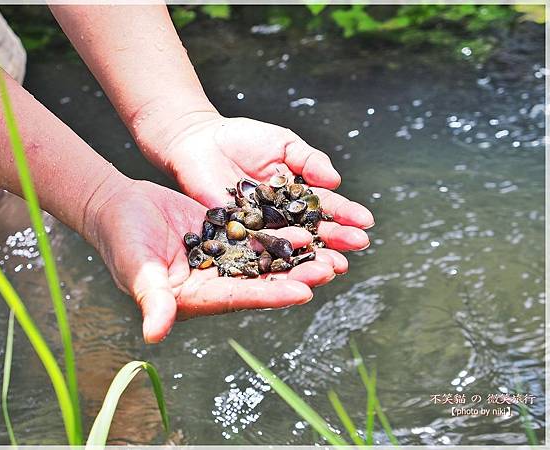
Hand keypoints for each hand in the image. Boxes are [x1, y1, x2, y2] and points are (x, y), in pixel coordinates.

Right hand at [83, 176, 345, 342]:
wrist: (119, 207)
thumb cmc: (121, 240)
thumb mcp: (137, 269)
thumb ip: (151, 299)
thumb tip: (154, 335)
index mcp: (195, 298)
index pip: (238, 298)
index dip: (270, 296)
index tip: (303, 292)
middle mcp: (214, 282)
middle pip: (260, 282)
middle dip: (295, 277)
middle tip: (330, 270)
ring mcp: (222, 259)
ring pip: (264, 260)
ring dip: (295, 257)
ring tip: (329, 252)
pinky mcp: (225, 235)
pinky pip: (256, 236)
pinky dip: (279, 234)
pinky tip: (306, 229)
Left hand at [156, 114, 373, 252]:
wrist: (198, 139)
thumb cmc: (242, 138)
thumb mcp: (283, 143)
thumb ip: (309, 160)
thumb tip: (335, 180)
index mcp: (296, 197)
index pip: (326, 208)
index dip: (346, 215)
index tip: (366, 223)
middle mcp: (280, 217)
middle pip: (312, 232)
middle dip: (336, 240)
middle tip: (357, 246)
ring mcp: (258, 229)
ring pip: (288, 247)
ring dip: (312, 258)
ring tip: (334, 266)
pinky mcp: (233, 236)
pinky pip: (255, 249)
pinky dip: (273, 259)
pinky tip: (290, 267)